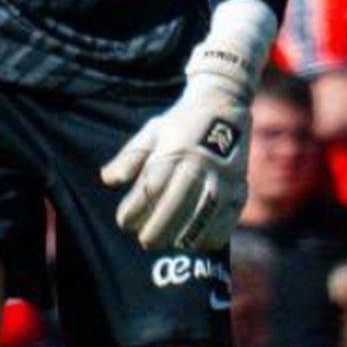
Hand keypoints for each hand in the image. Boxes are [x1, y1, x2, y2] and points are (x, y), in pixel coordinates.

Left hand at [100, 74, 249, 250]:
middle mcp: (198, 165)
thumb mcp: (152, 132)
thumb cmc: (181, 123)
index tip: (124, 220)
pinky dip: (209, 237)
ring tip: (168, 242)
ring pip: (200, 218)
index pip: (150, 189)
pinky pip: (225, 222)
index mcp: (173, 151)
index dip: (134, 210)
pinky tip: (195, 240)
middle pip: (173, 207)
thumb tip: (107, 179)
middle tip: (145, 240)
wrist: (224, 105)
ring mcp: (221, 179)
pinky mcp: (239, 189)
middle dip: (155, 230)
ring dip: (181, 237)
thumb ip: (129, 157)